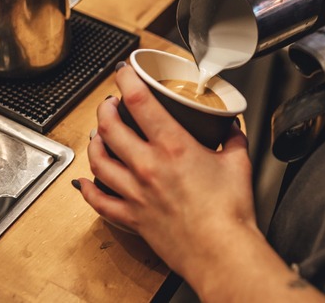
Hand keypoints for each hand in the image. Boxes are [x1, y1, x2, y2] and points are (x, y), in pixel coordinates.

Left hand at [78, 64, 255, 275]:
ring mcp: (135, 192)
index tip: (123, 70)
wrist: (220, 253)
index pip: (138, 101)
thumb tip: (232, 127)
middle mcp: (147, 166)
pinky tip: (85, 181)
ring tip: (97, 133)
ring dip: (94, 142)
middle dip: (105, 108)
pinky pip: (99, 200)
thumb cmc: (229, 213)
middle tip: (110, 102)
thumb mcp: (238, 163)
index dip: (126, 79)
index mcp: (173, 147)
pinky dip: (88, 188)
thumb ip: (233, 139)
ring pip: (98, 159)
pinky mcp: (131, 217)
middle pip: (109, 127)